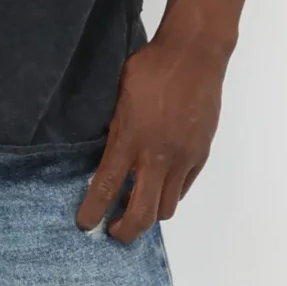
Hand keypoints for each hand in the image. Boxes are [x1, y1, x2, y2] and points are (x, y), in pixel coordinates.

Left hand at [75, 34, 226, 242]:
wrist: (194, 54)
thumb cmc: (150, 68)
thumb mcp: (119, 97)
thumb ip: (114, 131)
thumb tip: (107, 156)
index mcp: (131, 139)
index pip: (107, 186)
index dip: (93, 211)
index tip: (85, 225)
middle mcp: (158, 156)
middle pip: (143, 213)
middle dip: (126, 230)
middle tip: (114, 231)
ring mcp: (183, 158)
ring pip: (167, 207)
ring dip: (150, 212)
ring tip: (138, 205)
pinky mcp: (201, 154)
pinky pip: (183, 188)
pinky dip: (169, 193)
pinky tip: (160, 184)